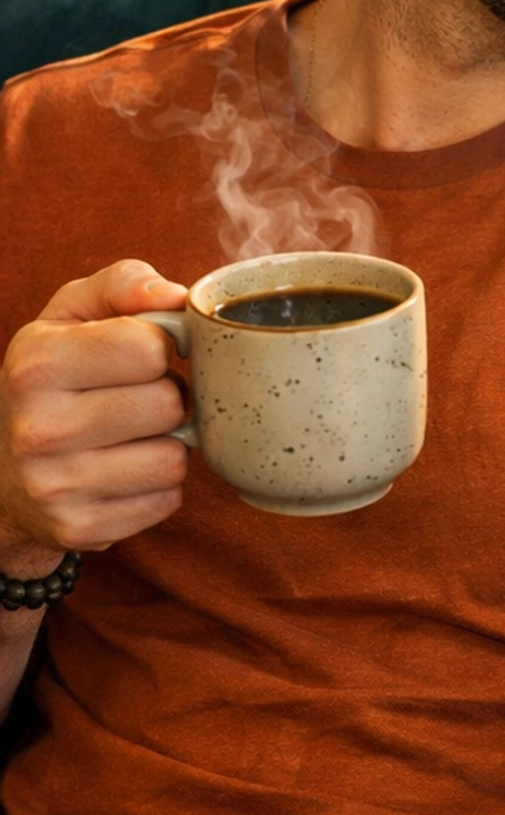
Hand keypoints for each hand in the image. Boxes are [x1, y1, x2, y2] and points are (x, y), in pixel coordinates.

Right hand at [0, 260, 192, 571]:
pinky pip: (167, 501)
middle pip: (168, 405)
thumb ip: (126, 285)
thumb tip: (177, 297)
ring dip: (169, 444)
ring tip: (132, 434)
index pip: (148, 347)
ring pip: (174, 459)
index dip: (161, 345)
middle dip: (168, 396)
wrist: (4, 468)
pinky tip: (126, 470)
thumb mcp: (73, 314)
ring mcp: (55, 486)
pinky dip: (159, 485)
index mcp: (36, 364)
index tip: (144, 353)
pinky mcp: (79, 529)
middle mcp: (37, 427)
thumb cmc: (56, 377)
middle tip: (139, 398)